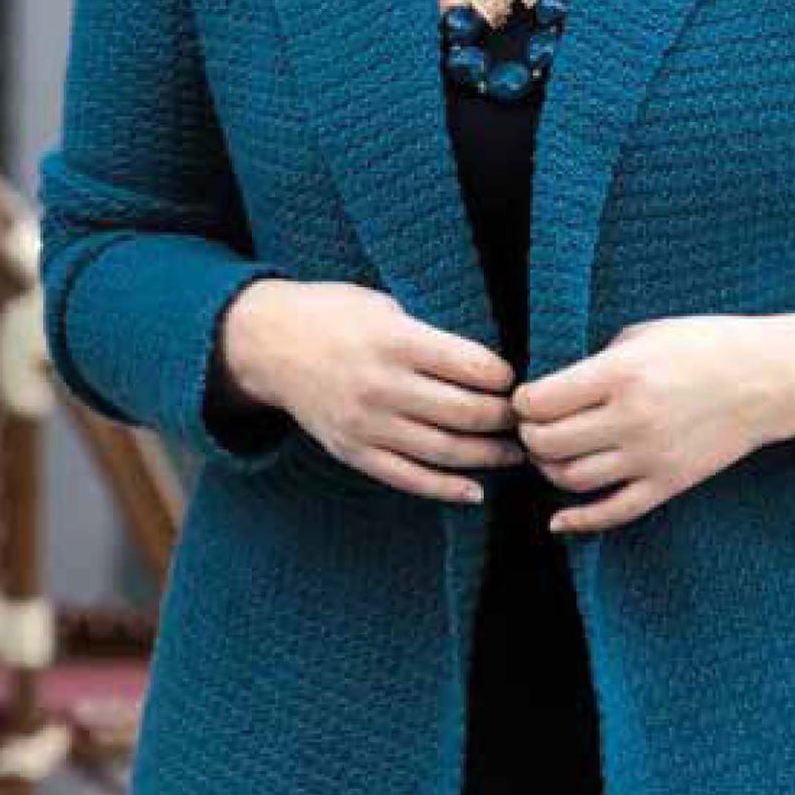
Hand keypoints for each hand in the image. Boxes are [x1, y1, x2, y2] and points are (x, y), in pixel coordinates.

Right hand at [220, 280, 523, 502]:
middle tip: (527, 418)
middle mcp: (381, 386)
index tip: (517, 378)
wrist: (267, 343)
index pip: (472, 367)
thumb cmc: (336, 314)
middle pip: (466, 413)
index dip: (506, 377)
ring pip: (445, 451)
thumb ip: (432, 331)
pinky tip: (476, 489)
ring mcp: (365, 424)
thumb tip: (493, 359)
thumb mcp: (385, 304)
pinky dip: (447, 488)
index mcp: (394, 341)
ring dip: (489, 456)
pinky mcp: (352, 451)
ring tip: (516, 452)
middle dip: (506, 419)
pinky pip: (408, 478)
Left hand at [511, 313, 794, 535]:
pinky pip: (612, 513)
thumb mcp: (644, 334)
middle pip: (546, 444)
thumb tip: (553, 389)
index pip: (540, 401)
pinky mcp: (668, 484)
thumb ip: (596, 363)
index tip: (528, 397)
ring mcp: (650, 457)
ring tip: (552, 453)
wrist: (771, 378)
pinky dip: (577, 521)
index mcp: (622, 374)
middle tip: (534, 425)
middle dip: (529, 435)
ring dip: (548, 469)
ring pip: (570, 480)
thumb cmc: (707, 344)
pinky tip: (557, 520)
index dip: (523, 401)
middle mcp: (631, 419)